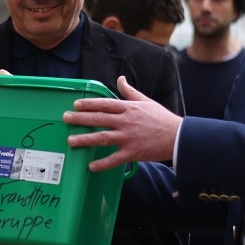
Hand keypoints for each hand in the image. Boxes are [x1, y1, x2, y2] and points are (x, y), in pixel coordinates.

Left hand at [63, 75, 182, 170]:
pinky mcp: (133, 153)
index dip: (89, 104)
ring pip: (102, 138)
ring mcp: (128, 138)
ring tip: (71, 140)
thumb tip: (120, 79)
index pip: (105, 104)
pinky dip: (102, 163)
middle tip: (66, 118)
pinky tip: (90, 166)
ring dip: (85, 139)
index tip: (76, 104)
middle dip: (80, 118)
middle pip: (99, 119)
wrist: (178, 137)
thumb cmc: (162, 119)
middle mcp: (126, 122)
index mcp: (129, 109)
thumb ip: (130, 92)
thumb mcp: (146, 101)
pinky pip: (114, 159)